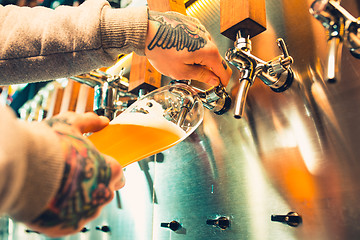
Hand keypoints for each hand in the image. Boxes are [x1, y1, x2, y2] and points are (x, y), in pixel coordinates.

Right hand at [26, 112, 124, 237]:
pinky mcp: (69, 226)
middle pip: (106, 191)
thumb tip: (101, 121)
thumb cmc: (47, 146)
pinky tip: (55, 198)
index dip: (108, 170)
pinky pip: (73, 218)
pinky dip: (66, 210)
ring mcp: (86, 212)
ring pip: (90, 206)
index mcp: (110, 170)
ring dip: (81, 197)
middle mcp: (103, 194)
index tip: (99, 167)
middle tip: (78, 174)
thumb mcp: (70, 124)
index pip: (119, 175)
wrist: (21, 170)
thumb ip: (89, 122)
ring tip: (63, 185)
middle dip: (95, 183)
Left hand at [145, 10, 231, 86]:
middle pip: (216, 59)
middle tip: (196, 77)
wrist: (147, 32)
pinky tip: (180, 50)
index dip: (222, 81)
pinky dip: (193, 47)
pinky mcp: (193, 25)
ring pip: (207, 49)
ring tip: (183, 61)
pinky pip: (198, 40)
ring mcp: (201, 30)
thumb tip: (213, 81)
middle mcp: (207, 38)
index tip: (219, 86)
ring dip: (200, 58)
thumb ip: (201, 76)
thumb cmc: (161, 50)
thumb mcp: (181, 72)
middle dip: (209, 70)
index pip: (224, 71)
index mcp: (208, 52)